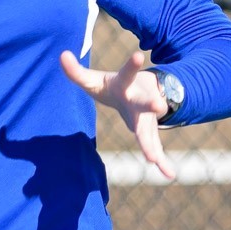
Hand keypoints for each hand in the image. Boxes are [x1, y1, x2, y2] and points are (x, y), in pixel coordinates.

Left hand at [60, 50, 176, 181]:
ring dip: (152, 143)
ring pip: (149, 131)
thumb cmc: (112, 87)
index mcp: (126, 85)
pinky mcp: (149, 132)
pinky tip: (168, 175)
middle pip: (145, 103)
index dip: (131, 65)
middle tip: (159, 106)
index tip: (138, 56)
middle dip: (152, 104)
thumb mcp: (94, 79)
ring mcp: (146, 118)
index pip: (127, 74)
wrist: (143, 92)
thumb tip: (61, 54)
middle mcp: (140, 101)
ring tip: (154, 158)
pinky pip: (155, 148)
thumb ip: (76, 71)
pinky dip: (162, 162)